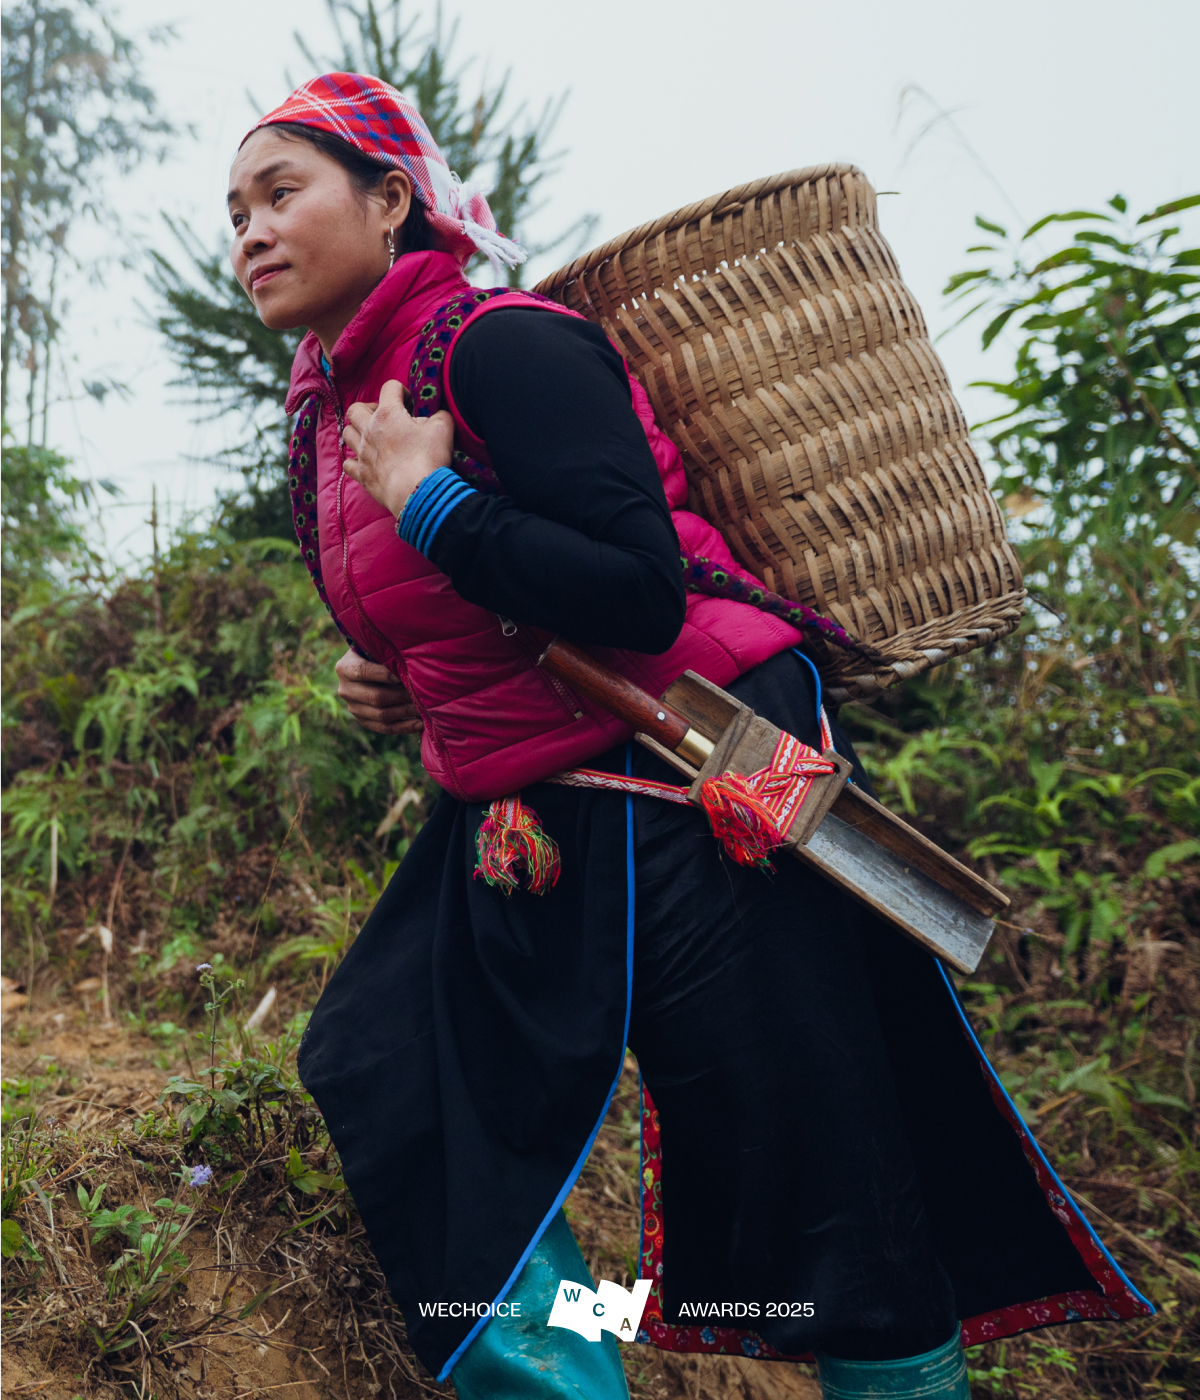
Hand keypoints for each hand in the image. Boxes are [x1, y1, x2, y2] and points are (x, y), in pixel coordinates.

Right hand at [335, 650, 423, 735]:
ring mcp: (353, 707)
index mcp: (345, 668)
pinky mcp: (363, 720)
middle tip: (423, 695)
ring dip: (406, 712)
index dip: (385, 674)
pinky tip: (420, 724)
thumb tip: (409, 664)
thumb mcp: (377, 647)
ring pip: (382, 715)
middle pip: (376, 697)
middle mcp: (345, 690)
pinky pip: (384, 728)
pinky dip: (404, 727)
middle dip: (403, 696)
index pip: (364, 671)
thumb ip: (388, 653)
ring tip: (425, 708)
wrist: (369, 664)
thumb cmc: (378, 651)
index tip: (405, 675)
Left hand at [341, 380, 454, 517]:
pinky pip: (348, 463)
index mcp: (388, 414)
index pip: (389, 388)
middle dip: (369, 408)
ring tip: (372, 437)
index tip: (410, 403)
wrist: (416, 492)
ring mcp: (363, 453)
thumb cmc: (428, 458)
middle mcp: (369, 430)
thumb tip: (437, 416)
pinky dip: (355, 460)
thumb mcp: (444, 428)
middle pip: (355, 409)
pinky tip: (366, 461)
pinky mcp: (362, 475)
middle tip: (384, 417)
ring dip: (357, 431)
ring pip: (347, 433)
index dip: (401, 391)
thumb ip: (440, 415)